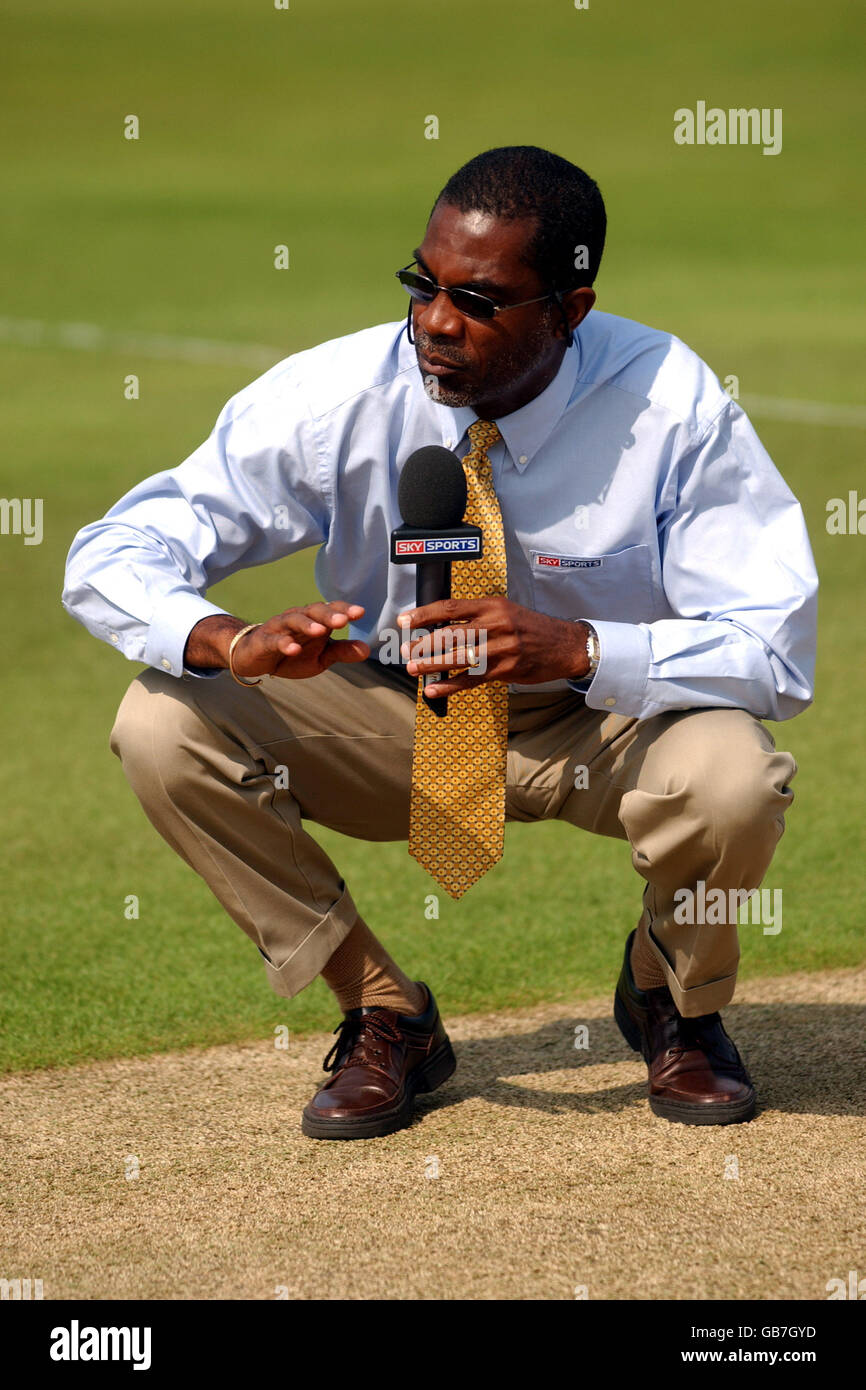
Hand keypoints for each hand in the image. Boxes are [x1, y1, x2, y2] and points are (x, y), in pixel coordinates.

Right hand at [233, 602, 369, 678]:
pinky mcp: (264, 641)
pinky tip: (292, 649)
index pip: (331, 609)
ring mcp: (279, 628)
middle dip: (328, 614)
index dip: (344, 609)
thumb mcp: (321, 657)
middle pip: (313, 611)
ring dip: (307, 625)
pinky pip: (274, 640)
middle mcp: (297, 618)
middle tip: (343, 620)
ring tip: (320, 631)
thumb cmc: (293, 654)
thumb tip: (367, 650)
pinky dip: (283, 643)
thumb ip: (342, 652)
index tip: (360, 612)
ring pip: (293, 620)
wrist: (256, 658)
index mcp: (314, 620)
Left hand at [397, 597, 588, 696]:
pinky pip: (472, 679)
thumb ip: (476, 615)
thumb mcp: (505, 611)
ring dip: (432, 664)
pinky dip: (450, 685)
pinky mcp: (505, 670)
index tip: (404, 621)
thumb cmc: (529, 627)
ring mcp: (501, 649)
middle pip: (451, 634)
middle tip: (405, 651)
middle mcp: (495, 625)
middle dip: (424, 644)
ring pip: (459, 657)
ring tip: (412, 669)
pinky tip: (432, 690)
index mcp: (491, 606)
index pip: (450, 608)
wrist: (563, 645)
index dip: (424, 614)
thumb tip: (440, 624)